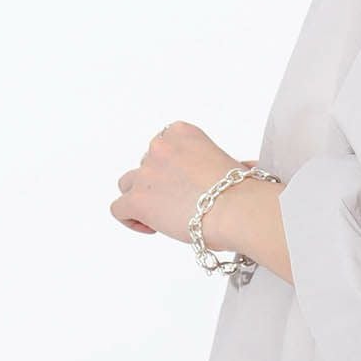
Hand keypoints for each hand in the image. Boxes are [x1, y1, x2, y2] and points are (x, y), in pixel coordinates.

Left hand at [112, 122, 251, 247]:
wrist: (238, 210)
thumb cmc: (243, 193)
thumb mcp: (232, 165)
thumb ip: (222, 164)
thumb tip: (238, 169)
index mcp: (183, 133)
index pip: (163, 144)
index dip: (170, 167)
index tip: (184, 183)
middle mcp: (161, 147)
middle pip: (146, 165)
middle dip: (159, 184)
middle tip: (180, 204)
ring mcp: (146, 173)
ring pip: (128, 184)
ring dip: (142, 198)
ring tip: (163, 216)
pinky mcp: (137, 200)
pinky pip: (118, 209)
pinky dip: (130, 219)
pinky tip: (152, 227)